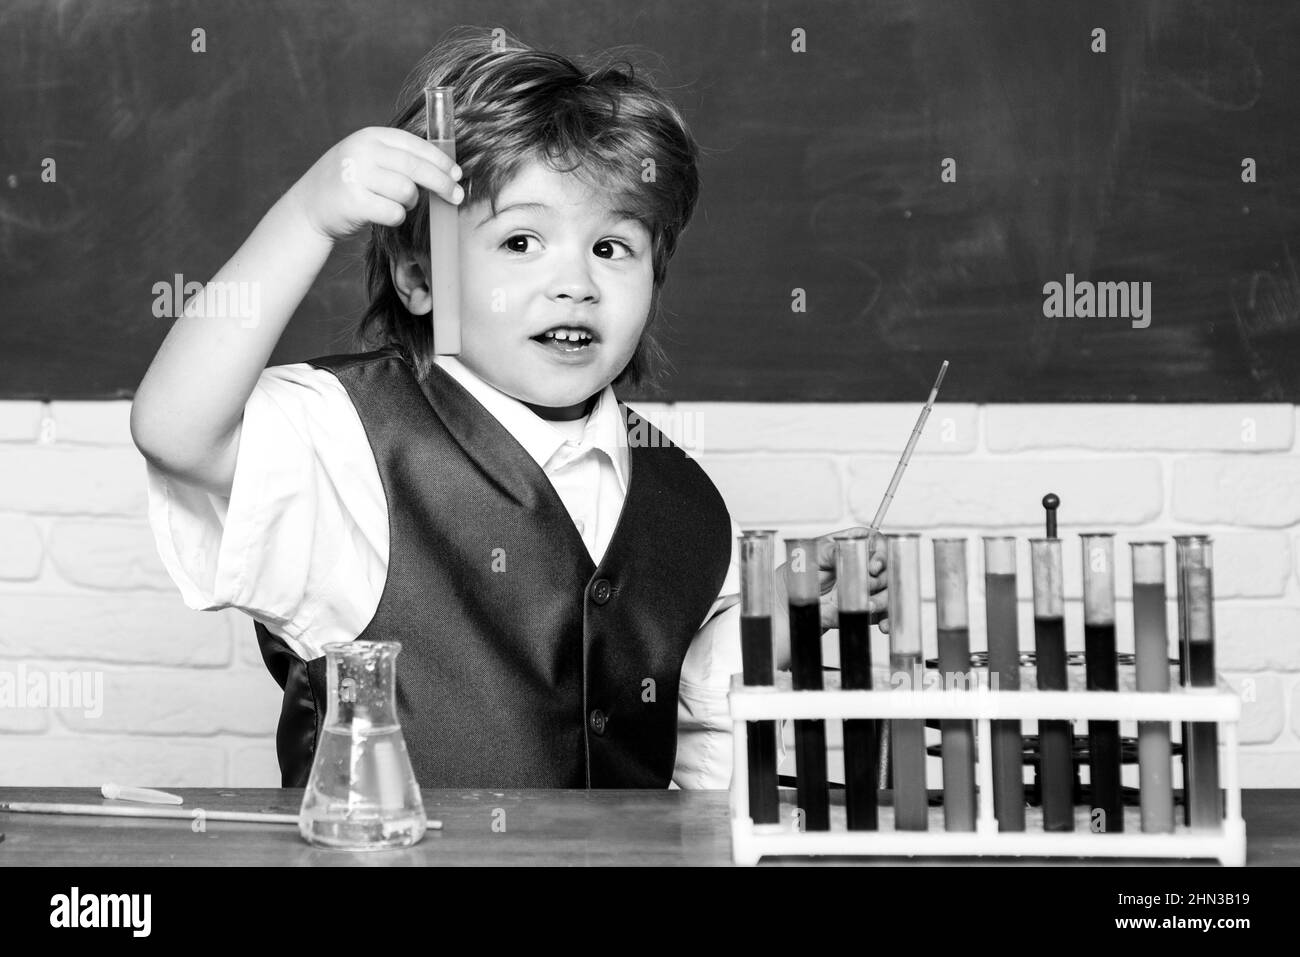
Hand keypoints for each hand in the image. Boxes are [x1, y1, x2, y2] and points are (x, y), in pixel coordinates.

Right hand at [287, 127, 462, 242]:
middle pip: (416, 167)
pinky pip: (394, 212)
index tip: (457, 173)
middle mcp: (362, 151)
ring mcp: (356, 175)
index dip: (440, 160)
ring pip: (407, 192)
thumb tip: (445, 168)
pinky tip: (384, 215)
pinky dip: (396, 217)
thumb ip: (397, 158)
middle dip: (442, 183)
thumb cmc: (348, 184)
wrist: (309, 208)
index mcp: (369, 136)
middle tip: (456, 196)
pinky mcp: (353, 202)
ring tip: (399, 204)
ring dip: (410, 202)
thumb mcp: (368, 159)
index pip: (415, 144)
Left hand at [811, 526, 888, 633]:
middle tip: (866, 586)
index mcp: (858, 542)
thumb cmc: (805, 568)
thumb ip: (832, 551)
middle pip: (890, 567)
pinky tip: (884, 623)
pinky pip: (886, 612)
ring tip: (868, 604)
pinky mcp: (871, 605)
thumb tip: (844, 553)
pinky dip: (888, 618)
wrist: (797, 597)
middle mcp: (868, 562)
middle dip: (880, 580)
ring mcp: (872, 585)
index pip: (880, 543)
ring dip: (883, 600)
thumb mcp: (815, 553)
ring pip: (891, 590)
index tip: (873, 567)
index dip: (881, 555)